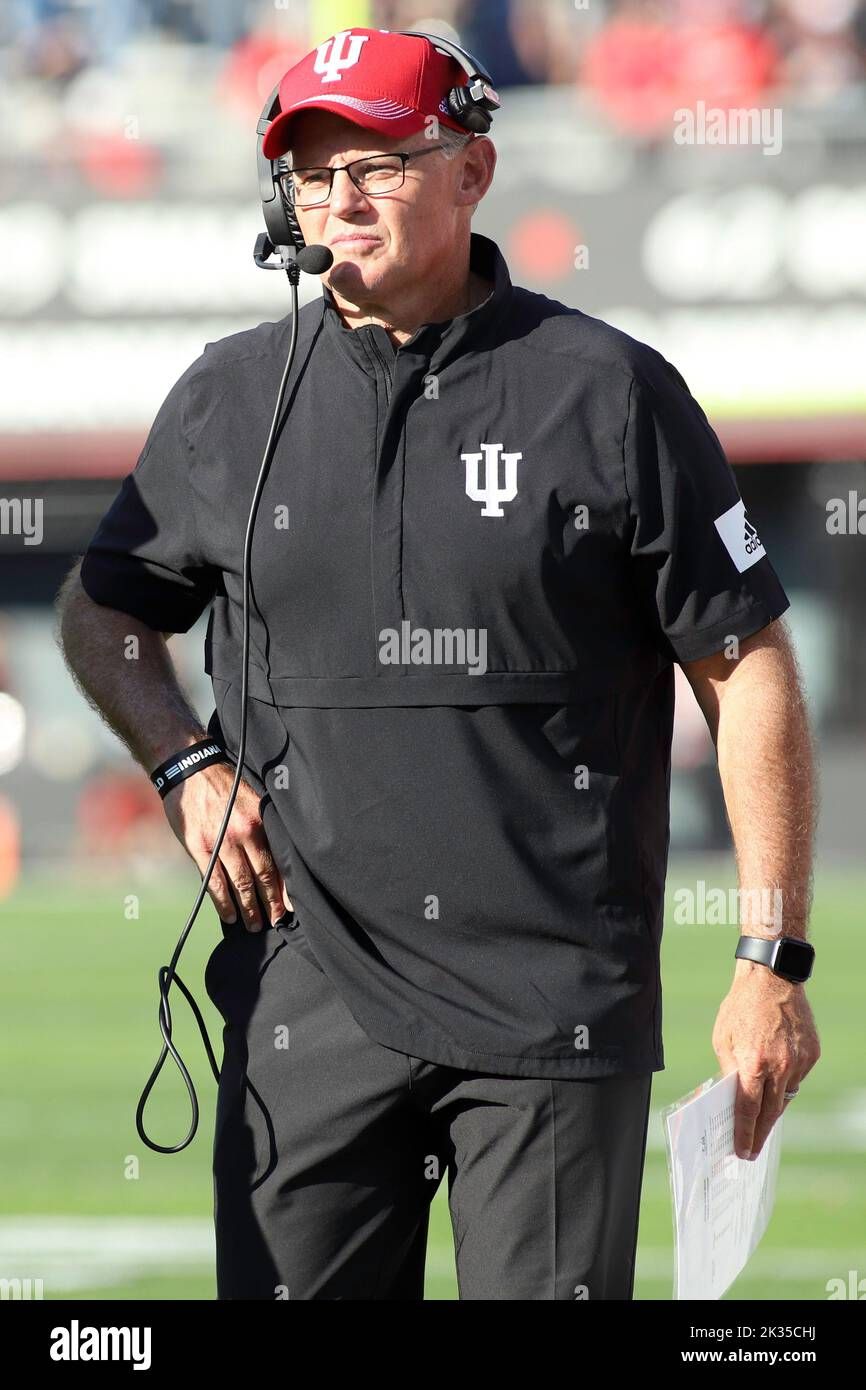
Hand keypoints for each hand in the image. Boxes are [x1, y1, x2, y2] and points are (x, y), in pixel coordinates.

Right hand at [163, 763, 293, 931]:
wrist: (189, 769)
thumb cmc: (224, 783)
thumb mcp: (251, 799)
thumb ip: (260, 827)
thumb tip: (272, 857)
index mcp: (259, 822)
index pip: (277, 862)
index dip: (284, 888)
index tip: (291, 906)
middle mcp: (243, 834)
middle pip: (262, 877)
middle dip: (271, 903)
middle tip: (277, 922)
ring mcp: (220, 843)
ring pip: (240, 884)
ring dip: (248, 909)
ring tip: (255, 925)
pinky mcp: (198, 848)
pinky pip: (214, 882)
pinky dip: (223, 902)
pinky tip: (229, 916)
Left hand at [712, 960, 820, 1160]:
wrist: (772, 978)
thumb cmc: (741, 1006)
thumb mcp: (722, 1038)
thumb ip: (729, 1070)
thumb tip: (732, 1097)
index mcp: (753, 1063)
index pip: (748, 1110)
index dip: (745, 1135)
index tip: (743, 1153)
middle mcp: (780, 1066)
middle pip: (770, 1112)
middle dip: (760, 1133)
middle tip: (752, 1149)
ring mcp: (799, 1062)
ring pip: (786, 1097)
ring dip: (773, 1109)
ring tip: (761, 1120)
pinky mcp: (812, 1055)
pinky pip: (797, 1079)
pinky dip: (785, 1083)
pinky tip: (775, 1080)